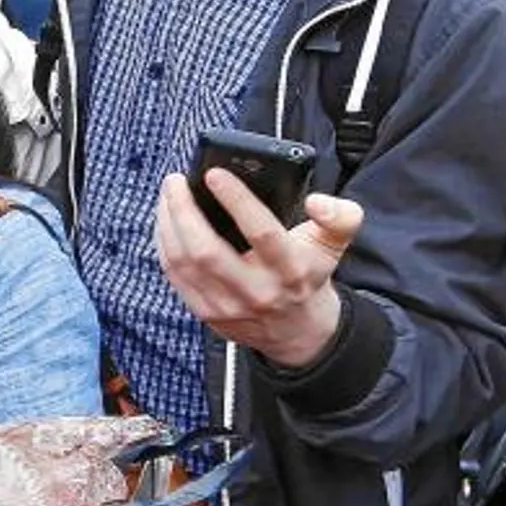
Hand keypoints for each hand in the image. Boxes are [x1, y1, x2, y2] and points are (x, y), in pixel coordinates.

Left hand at [156, 171, 363, 368]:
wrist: (297, 331)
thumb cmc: (308, 274)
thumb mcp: (333, 245)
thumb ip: (341, 217)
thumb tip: (318, 201)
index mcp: (291, 270)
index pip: (261, 232)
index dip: (236, 201)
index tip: (214, 174)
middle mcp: (257, 291)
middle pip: (206, 251)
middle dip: (184, 211)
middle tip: (175, 180)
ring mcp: (227, 305)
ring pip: (183, 262)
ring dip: (168, 223)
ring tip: (168, 194)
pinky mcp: (205, 311)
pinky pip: (174, 274)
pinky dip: (164, 243)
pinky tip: (165, 220)